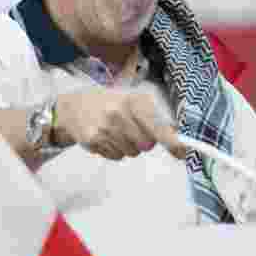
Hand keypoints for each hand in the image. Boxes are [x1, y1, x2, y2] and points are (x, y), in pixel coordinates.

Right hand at [54, 87, 186, 160]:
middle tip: (132, 128)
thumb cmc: (109, 103)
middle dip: (144, 140)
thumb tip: (178, 137)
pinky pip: (116, 156)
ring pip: (132, 152)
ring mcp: (105, 127)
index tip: (184, 152)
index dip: (173, 141)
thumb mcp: (131, 100)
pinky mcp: (93, 140)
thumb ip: (154, 116)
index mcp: (133, 100)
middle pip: (147, 144)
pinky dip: (114, 150)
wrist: (72, 107)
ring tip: (115, 130)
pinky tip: (105, 136)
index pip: (158, 125)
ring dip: (129, 145)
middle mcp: (119, 112)